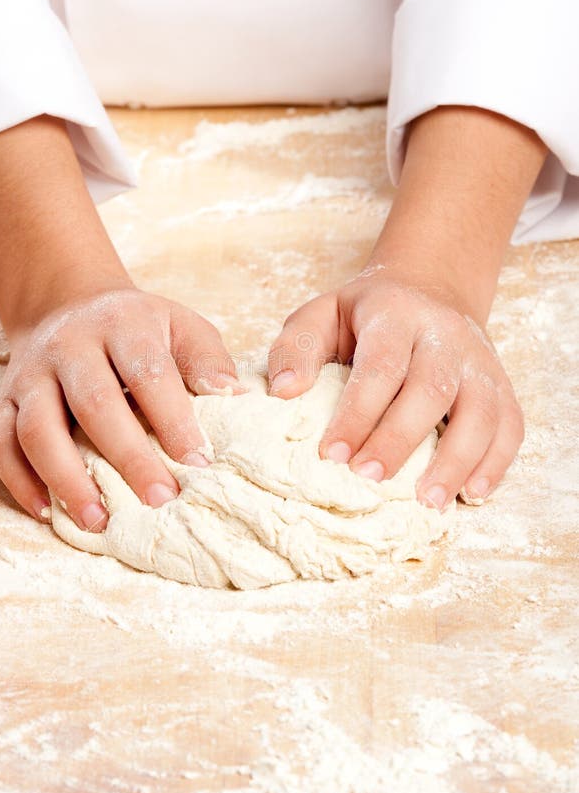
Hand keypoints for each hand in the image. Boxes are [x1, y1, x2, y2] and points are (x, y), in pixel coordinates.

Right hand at [0, 285, 241, 530]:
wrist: (67, 303)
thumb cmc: (138, 328)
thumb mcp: (180, 325)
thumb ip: (207, 360)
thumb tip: (233, 398)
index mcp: (122, 324)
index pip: (148, 371)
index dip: (173, 418)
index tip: (198, 462)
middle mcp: (71, 346)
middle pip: (94, 403)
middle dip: (127, 456)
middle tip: (160, 500)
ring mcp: (31, 374)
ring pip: (38, 428)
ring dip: (67, 478)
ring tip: (99, 521)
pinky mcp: (4, 399)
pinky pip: (1, 443)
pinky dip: (20, 482)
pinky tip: (49, 513)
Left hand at [267, 268, 523, 509]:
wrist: (428, 290)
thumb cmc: (364, 316)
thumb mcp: (321, 315)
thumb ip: (296, 348)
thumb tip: (282, 391)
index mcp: (395, 314)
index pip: (380, 365)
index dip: (358, 412)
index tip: (331, 455)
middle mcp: (444, 334)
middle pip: (432, 389)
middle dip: (400, 439)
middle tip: (369, 479)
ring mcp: (479, 360)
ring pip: (482, 410)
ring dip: (457, 460)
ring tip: (428, 502)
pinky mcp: (501, 384)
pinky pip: (510, 424)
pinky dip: (497, 462)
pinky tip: (472, 493)